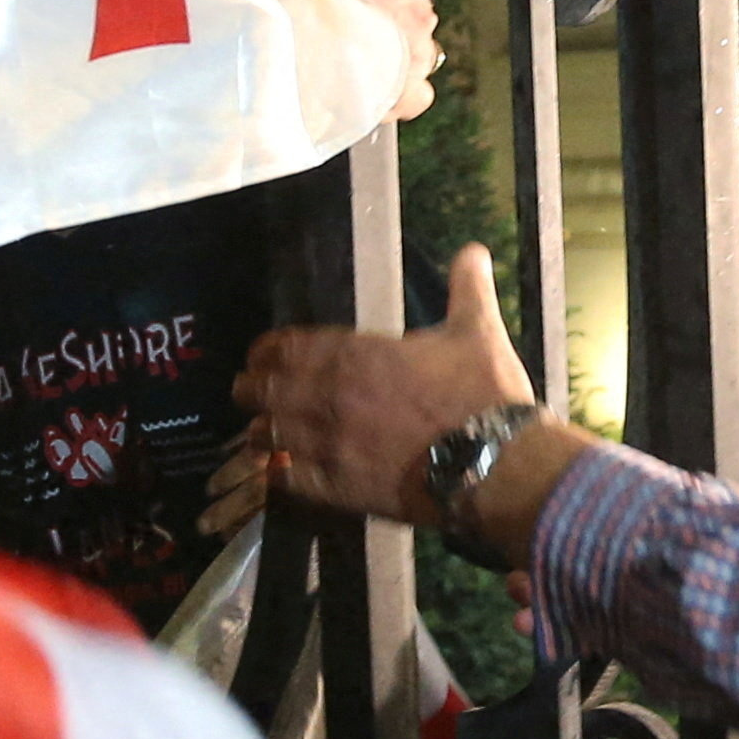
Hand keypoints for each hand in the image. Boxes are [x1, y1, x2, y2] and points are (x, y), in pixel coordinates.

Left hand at [222, 242, 551, 543]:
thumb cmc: (485, 395)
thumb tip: (474, 249)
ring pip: (270, 436)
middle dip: (251, 388)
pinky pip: (290, 480)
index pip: (289, 347)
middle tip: (244, 389)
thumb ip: (467, 288)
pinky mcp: (339, 489)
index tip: (259, 353)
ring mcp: (330, 446)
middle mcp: (330, 398)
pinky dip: (277, 474)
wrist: (495, 465)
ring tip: (254, 433)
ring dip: (258, 431)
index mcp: (356, 356)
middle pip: (267, 390)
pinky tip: (274, 472)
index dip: (267, 349)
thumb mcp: (479, 331)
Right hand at [284, 0, 438, 119]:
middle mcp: (421, 12)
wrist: (293, 41)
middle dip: (379, 14)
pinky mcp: (405, 94)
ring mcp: (416, 56)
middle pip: (406, 10)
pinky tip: (373, 86)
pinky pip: (417, 94)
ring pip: (412, 50)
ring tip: (347, 55)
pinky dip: (400, 91)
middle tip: (339, 20)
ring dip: (389, 51)